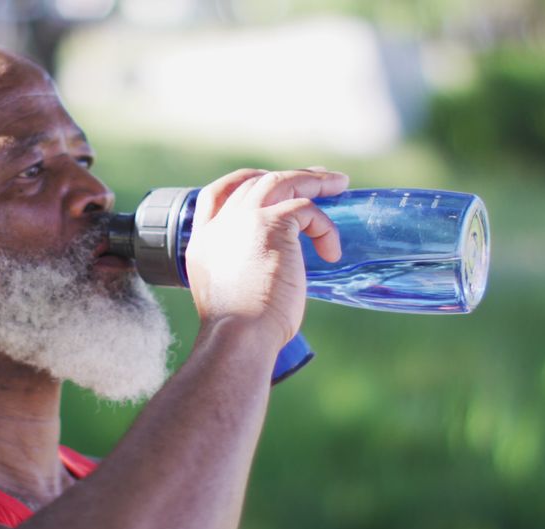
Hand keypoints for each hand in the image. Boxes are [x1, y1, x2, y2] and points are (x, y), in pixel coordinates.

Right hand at [184, 168, 347, 349]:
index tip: (267, 183)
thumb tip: (274, 271)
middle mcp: (219, 225)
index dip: (243, 184)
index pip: (214, 195)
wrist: (239, 336)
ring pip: (281, 181)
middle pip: (253, 182)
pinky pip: (306, 209)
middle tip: (317, 179)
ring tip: (340, 184)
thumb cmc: (242, 333)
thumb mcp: (231, 294)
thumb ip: (244, 272)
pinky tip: (332, 252)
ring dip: (313, 180)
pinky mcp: (272, 224)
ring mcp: (244, 220)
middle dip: (287, 177)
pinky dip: (324, 228)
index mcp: (204, 242)